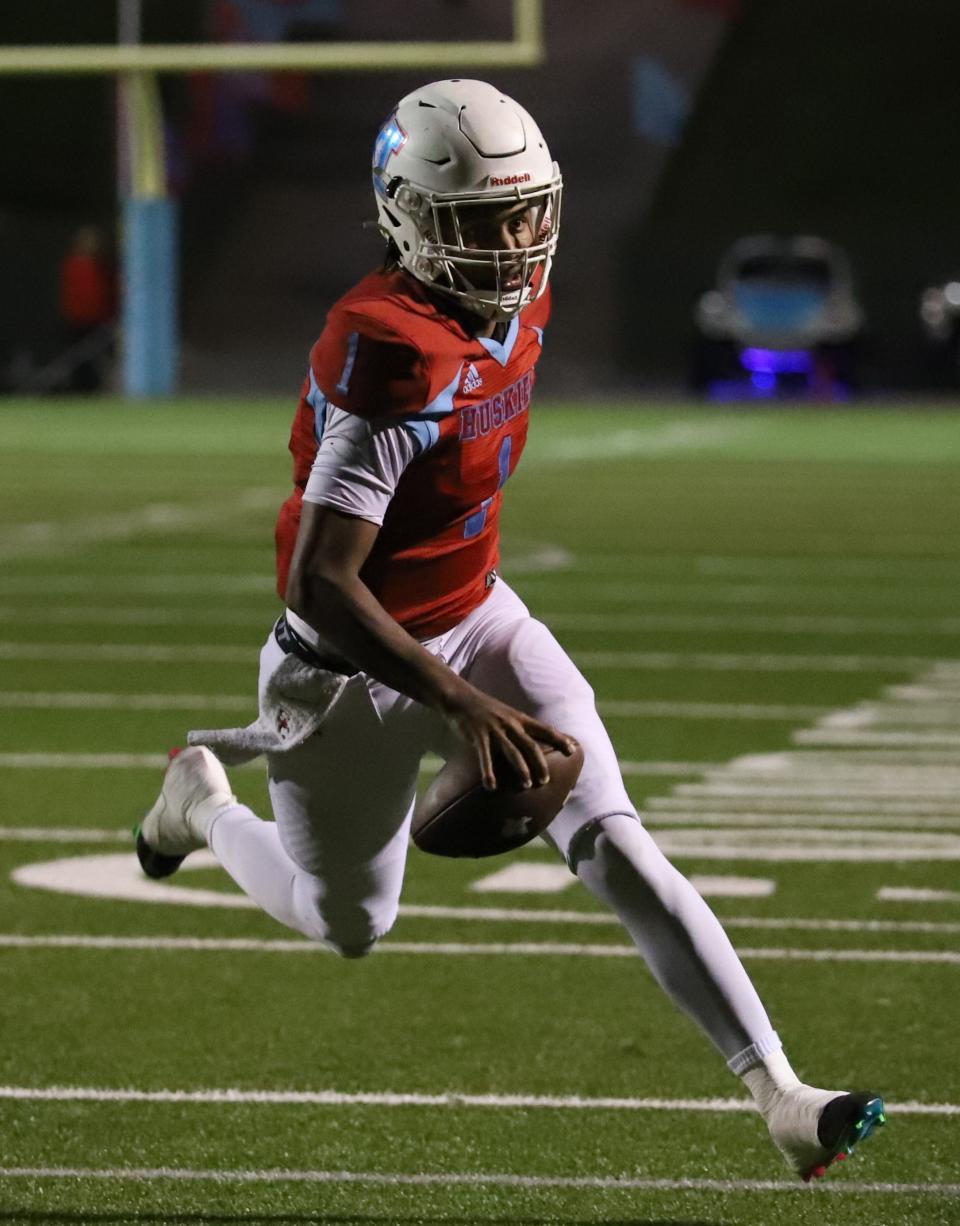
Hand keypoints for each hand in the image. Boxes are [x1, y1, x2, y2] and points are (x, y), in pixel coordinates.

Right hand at [441, 683, 577, 791]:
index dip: (559, 739)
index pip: (544, 729)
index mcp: (520, 718)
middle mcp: (510, 723)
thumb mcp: (508, 715)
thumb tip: (532, 749)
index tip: (573, 750)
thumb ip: (519, 730)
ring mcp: (495, 729)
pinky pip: (485, 756)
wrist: (461, 698)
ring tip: (526, 785)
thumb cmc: (486, 710)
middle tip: (545, 781)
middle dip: (540, 763)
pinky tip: (491, 786)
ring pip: (512, 751)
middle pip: (531, 745)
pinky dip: (488, 772)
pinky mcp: (478, 735)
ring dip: (521, 769)